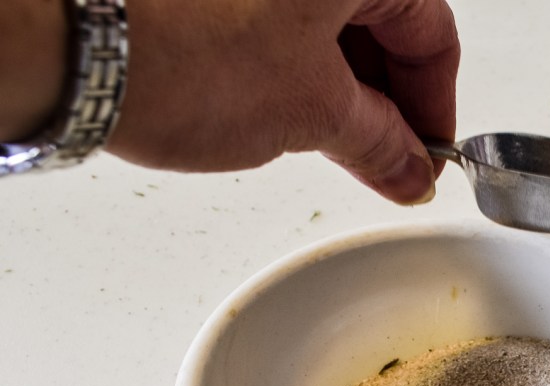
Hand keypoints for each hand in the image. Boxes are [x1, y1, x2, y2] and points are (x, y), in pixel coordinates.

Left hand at [107, 0, 459, 203]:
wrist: (73, 42)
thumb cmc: (181, 51)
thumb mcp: (311, 111)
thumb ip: (377, 141)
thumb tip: (405, 165)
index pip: (432, 30)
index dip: (437, 104)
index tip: (427, 152)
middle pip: (381, 20)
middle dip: (389, 98)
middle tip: (385, 159)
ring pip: (329, 21)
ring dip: (342, 85)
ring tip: (332, 143)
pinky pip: (279, 16)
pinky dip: (295, 63)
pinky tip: (286, 107)